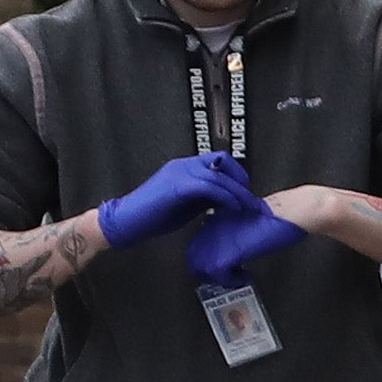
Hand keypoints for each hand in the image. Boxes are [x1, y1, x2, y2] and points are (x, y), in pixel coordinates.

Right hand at [94, 150, 259, 250]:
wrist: (127, 221)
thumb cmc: (155, 216)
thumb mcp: (188, 204)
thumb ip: (206, 197)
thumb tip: (228, 200)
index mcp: (186, 166)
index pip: (220, 159)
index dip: (237, 174)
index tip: (246, 192)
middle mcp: (184, 164)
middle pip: (223, 162)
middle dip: (242, 182)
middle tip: (254, 201)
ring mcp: (180, 172)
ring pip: (219, 175)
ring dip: (238, 191)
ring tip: (248, 207)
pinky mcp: (177, 185)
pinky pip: (209, 186)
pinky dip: (225, 196)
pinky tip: (233, 208)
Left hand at [183, 193, 307, 279]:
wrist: (287, 213)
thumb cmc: (275, 215)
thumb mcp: (245, 221)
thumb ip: (231, 232)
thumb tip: (230, 247)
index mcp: (214, 220)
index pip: (197, 247)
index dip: (209, 260)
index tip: (225, 265)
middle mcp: (210, 230)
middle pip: (194, 259)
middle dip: (211, 272)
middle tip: (229, 275)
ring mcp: (215, 242)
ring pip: (201, 270)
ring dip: (221, 277)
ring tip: (238, 276)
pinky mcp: (226, 254)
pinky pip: (219, 277)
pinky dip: (233, 281)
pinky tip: (246, 275)